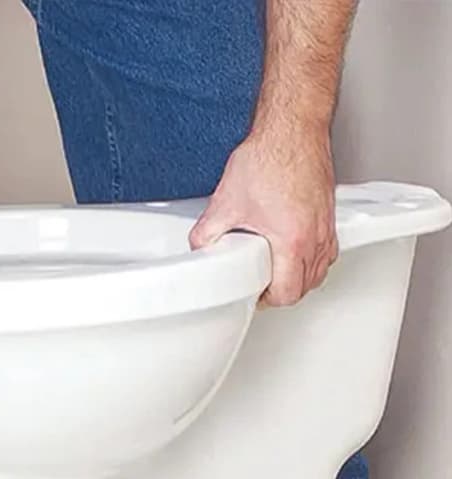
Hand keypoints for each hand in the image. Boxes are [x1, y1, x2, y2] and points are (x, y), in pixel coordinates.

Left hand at [189, 132, 337, 306]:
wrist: (292, 128)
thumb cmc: (270, 157)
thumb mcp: (226, 202)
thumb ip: (207, 232)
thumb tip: (200, 248)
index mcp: (292, 240)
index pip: (287, 292)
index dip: (268, 300)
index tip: (255, 293)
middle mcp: (315, 236)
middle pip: (307, 286)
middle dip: (283, 292)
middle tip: (263, 285)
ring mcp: (326, 225)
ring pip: (321, 270)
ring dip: (300, 278)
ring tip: (278, 273)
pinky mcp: (329, 213)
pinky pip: (328, 250)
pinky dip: (313, 259)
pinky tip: (296, 252)